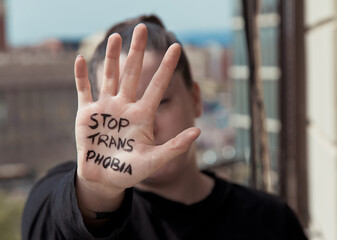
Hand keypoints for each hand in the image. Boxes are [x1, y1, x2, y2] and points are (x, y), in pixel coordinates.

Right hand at [74, 24, 199, 197]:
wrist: (105, 179)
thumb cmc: (131, 172)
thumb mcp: (155, 160)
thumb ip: (175, 147)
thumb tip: (198, 131)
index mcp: (143, 115)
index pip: (158, 85)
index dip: (166, 67)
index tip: (176, 46)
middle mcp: (125, 106)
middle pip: (133, 73)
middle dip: (137, 51)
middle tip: (142, 28)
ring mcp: (106, 108)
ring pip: (110, 76)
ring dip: (111, 56)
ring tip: (116, 36)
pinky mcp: (87, 114)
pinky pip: (84, 90)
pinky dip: (81, 76)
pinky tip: (81, 58)